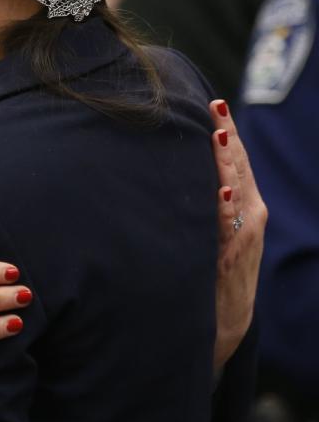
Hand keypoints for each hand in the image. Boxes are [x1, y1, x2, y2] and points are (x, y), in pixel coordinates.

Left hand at [209, 99, 266, 371]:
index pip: (234, 160)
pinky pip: (229, 228)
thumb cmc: (210, 267)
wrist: (224, 319)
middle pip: (237, 168)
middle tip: (215, 107)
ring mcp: (243, 236)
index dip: (225, 131)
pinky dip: (226, 208)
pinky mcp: (233, 257)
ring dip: (226, 164)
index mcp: (242, 204)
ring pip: (236, 191)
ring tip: (217, 135)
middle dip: (226, 137)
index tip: (212, 102)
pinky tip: (220, 191)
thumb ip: (203, 200)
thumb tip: (174, 163)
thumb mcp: (209, 227)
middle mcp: (248, 216)